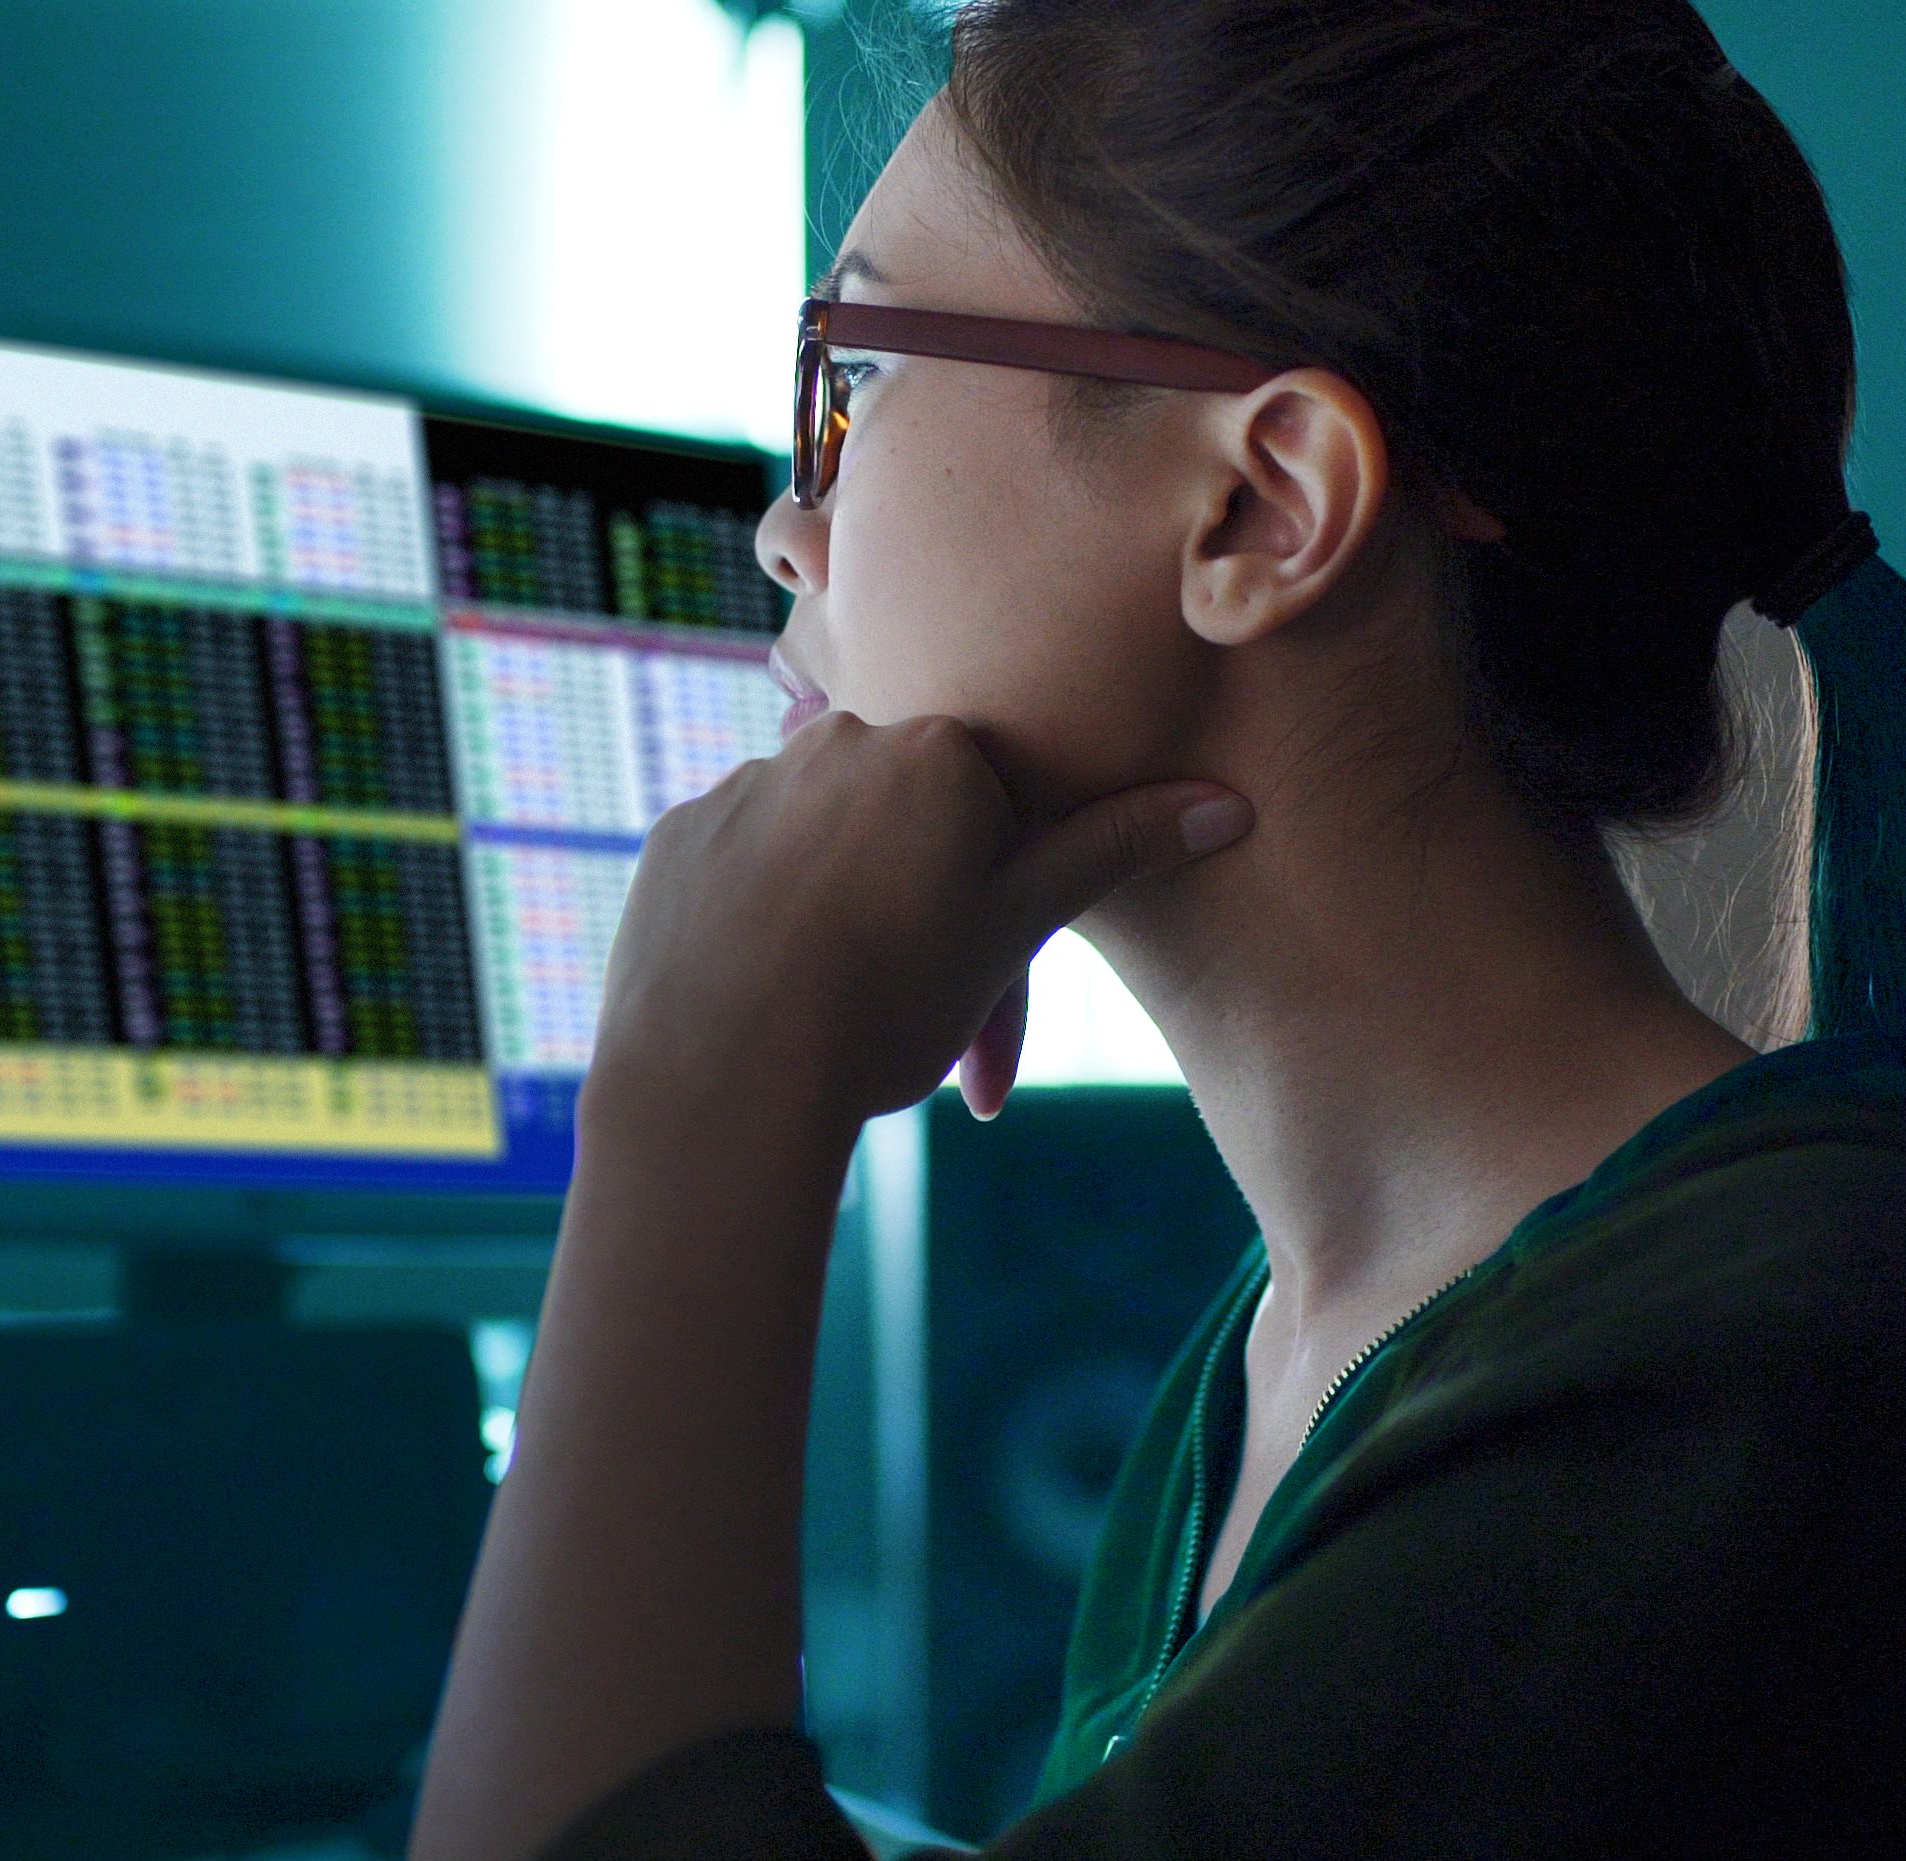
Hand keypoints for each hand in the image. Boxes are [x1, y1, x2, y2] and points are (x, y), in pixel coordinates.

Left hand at [587, 711, 1249, 1140]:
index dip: (998, 897)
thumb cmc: (890, 1002)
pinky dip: (764, 925)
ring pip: (822, 846)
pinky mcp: (677, 840)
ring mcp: (744, 786)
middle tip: (917, 1020)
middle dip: (922, 913)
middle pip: (903, 821)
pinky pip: (741, 870)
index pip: (992, 801)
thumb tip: (1228, 804)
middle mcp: (832, 741)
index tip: (983, 979)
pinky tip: (769, 998)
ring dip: (842, 916)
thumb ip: (1115, 850)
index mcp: (934, 749)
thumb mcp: (1019, 927)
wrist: (725, 1074)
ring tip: (840, 1020)